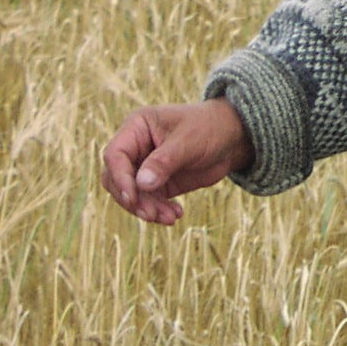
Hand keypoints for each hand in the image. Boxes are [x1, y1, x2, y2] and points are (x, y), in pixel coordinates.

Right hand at [101, 100, 252, 224]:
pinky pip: (149, 201)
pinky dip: (159, 211)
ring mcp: (144, 167)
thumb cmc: (208, 128)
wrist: (230, 138)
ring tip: (170, 218)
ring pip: (132, 194)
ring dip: (146, 209)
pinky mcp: (157, 183)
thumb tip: (141, 184)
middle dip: (132, 199)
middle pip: (116, 178)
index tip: (132, 198)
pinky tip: (176, 215)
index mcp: (137, 127)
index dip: (120, 178)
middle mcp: (135, 148)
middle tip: (151, 214)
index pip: (115, 155)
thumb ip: (164, 161)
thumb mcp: (188, 141)